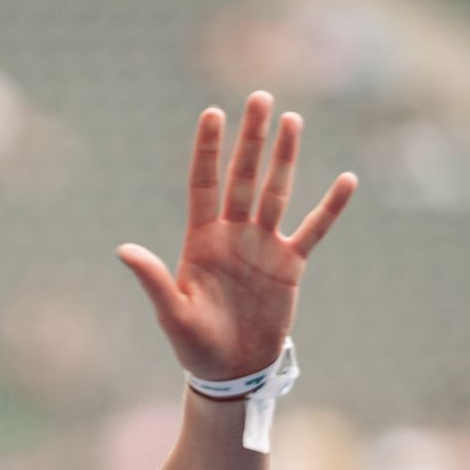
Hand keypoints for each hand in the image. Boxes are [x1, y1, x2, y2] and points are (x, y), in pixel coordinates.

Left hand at [115, 91, 356, 381]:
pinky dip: (330, 207)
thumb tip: (123, 250)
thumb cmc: (194, 345)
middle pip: (243, 176)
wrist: (231, 372)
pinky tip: (346, 180)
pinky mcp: (289, 264)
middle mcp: (232, 234)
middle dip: (251, 138)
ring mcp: (262, 246)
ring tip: (293, 120)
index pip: (203, 183)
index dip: (208, 149)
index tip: (212, 112)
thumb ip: (152, 279)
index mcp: (200, 240)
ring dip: (285, 158)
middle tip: (260, 97)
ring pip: (276, 192)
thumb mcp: (172, 313)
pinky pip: (313, 229)